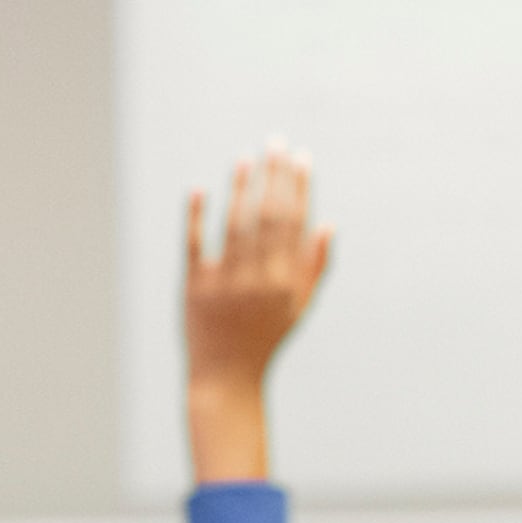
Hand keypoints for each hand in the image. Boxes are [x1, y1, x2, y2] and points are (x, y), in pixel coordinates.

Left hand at [183, 140, 331, 483]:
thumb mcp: (298, 309)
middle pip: (267, 217)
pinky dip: (196, 216)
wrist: (225, 380)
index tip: (301, 157)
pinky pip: (194, 245)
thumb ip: (314, 268)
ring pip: (234, 226)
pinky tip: (200, 189)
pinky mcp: (194, 288)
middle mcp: (257, 281)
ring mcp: (224, 284)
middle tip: (275, 143)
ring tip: (245, 159)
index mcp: (285, 284)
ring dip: (240, 189)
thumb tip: (327, 225)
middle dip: (273, 177)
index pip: (294, 224)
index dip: (298, 188)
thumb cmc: (264, 341)